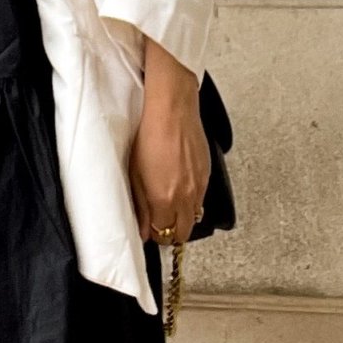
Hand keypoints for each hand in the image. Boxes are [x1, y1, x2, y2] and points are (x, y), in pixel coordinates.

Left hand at [127, 40, 209, 244]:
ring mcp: (199, 185)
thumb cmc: (150, 132)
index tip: (149, 229)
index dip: (155, 235)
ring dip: (183, 216)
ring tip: (170, 205)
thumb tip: (143, 227)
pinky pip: (202, 197)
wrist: (172, 107)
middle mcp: (186, 196)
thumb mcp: (134, 172)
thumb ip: (140, 205)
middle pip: (184, 233)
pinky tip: (181, 187)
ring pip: (195, 216)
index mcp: (165, 199)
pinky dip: (192, 200)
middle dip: (171, 232)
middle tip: (160, 223)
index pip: (164, 235)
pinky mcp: (207, 172)